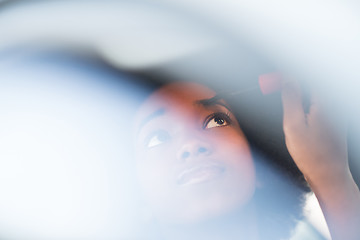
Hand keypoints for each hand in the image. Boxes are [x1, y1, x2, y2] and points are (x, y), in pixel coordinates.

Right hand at [281, 80, 359, 239]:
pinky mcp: (334, 120)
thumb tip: (288, 79)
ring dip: (299, 95)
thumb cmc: (312, 155)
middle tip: (275, 87)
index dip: (289, 75)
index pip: (307, 78)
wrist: (328, 175)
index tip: (275, 78)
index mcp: (326, 103)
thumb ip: (291, 98)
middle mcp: (334, 105)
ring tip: (286, 104)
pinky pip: (318, 104)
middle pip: (311, 85)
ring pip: (314, 95)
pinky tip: (298, 115)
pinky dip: (305, 104)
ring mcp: (336, 113)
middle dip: (293, 84)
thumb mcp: (293, 125)